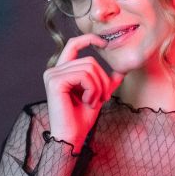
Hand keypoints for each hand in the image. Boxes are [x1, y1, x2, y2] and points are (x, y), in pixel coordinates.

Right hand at [43, 34, 123, 151]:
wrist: (72, 137)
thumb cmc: (82, 118)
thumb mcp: (98, 95)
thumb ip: (106, 82)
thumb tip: (122, 70)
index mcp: (62, 71)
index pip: (73, 45)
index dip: (89, 39)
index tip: (104, 42)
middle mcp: (54, 71)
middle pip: (90, 60)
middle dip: (102, 80)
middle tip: (102, 98)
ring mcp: (52, 75)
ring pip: (89, 68)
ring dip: (98, 87)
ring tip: (93, 102)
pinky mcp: (55, 82)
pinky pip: (84, 75)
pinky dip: (92, 89)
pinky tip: (87, 102)